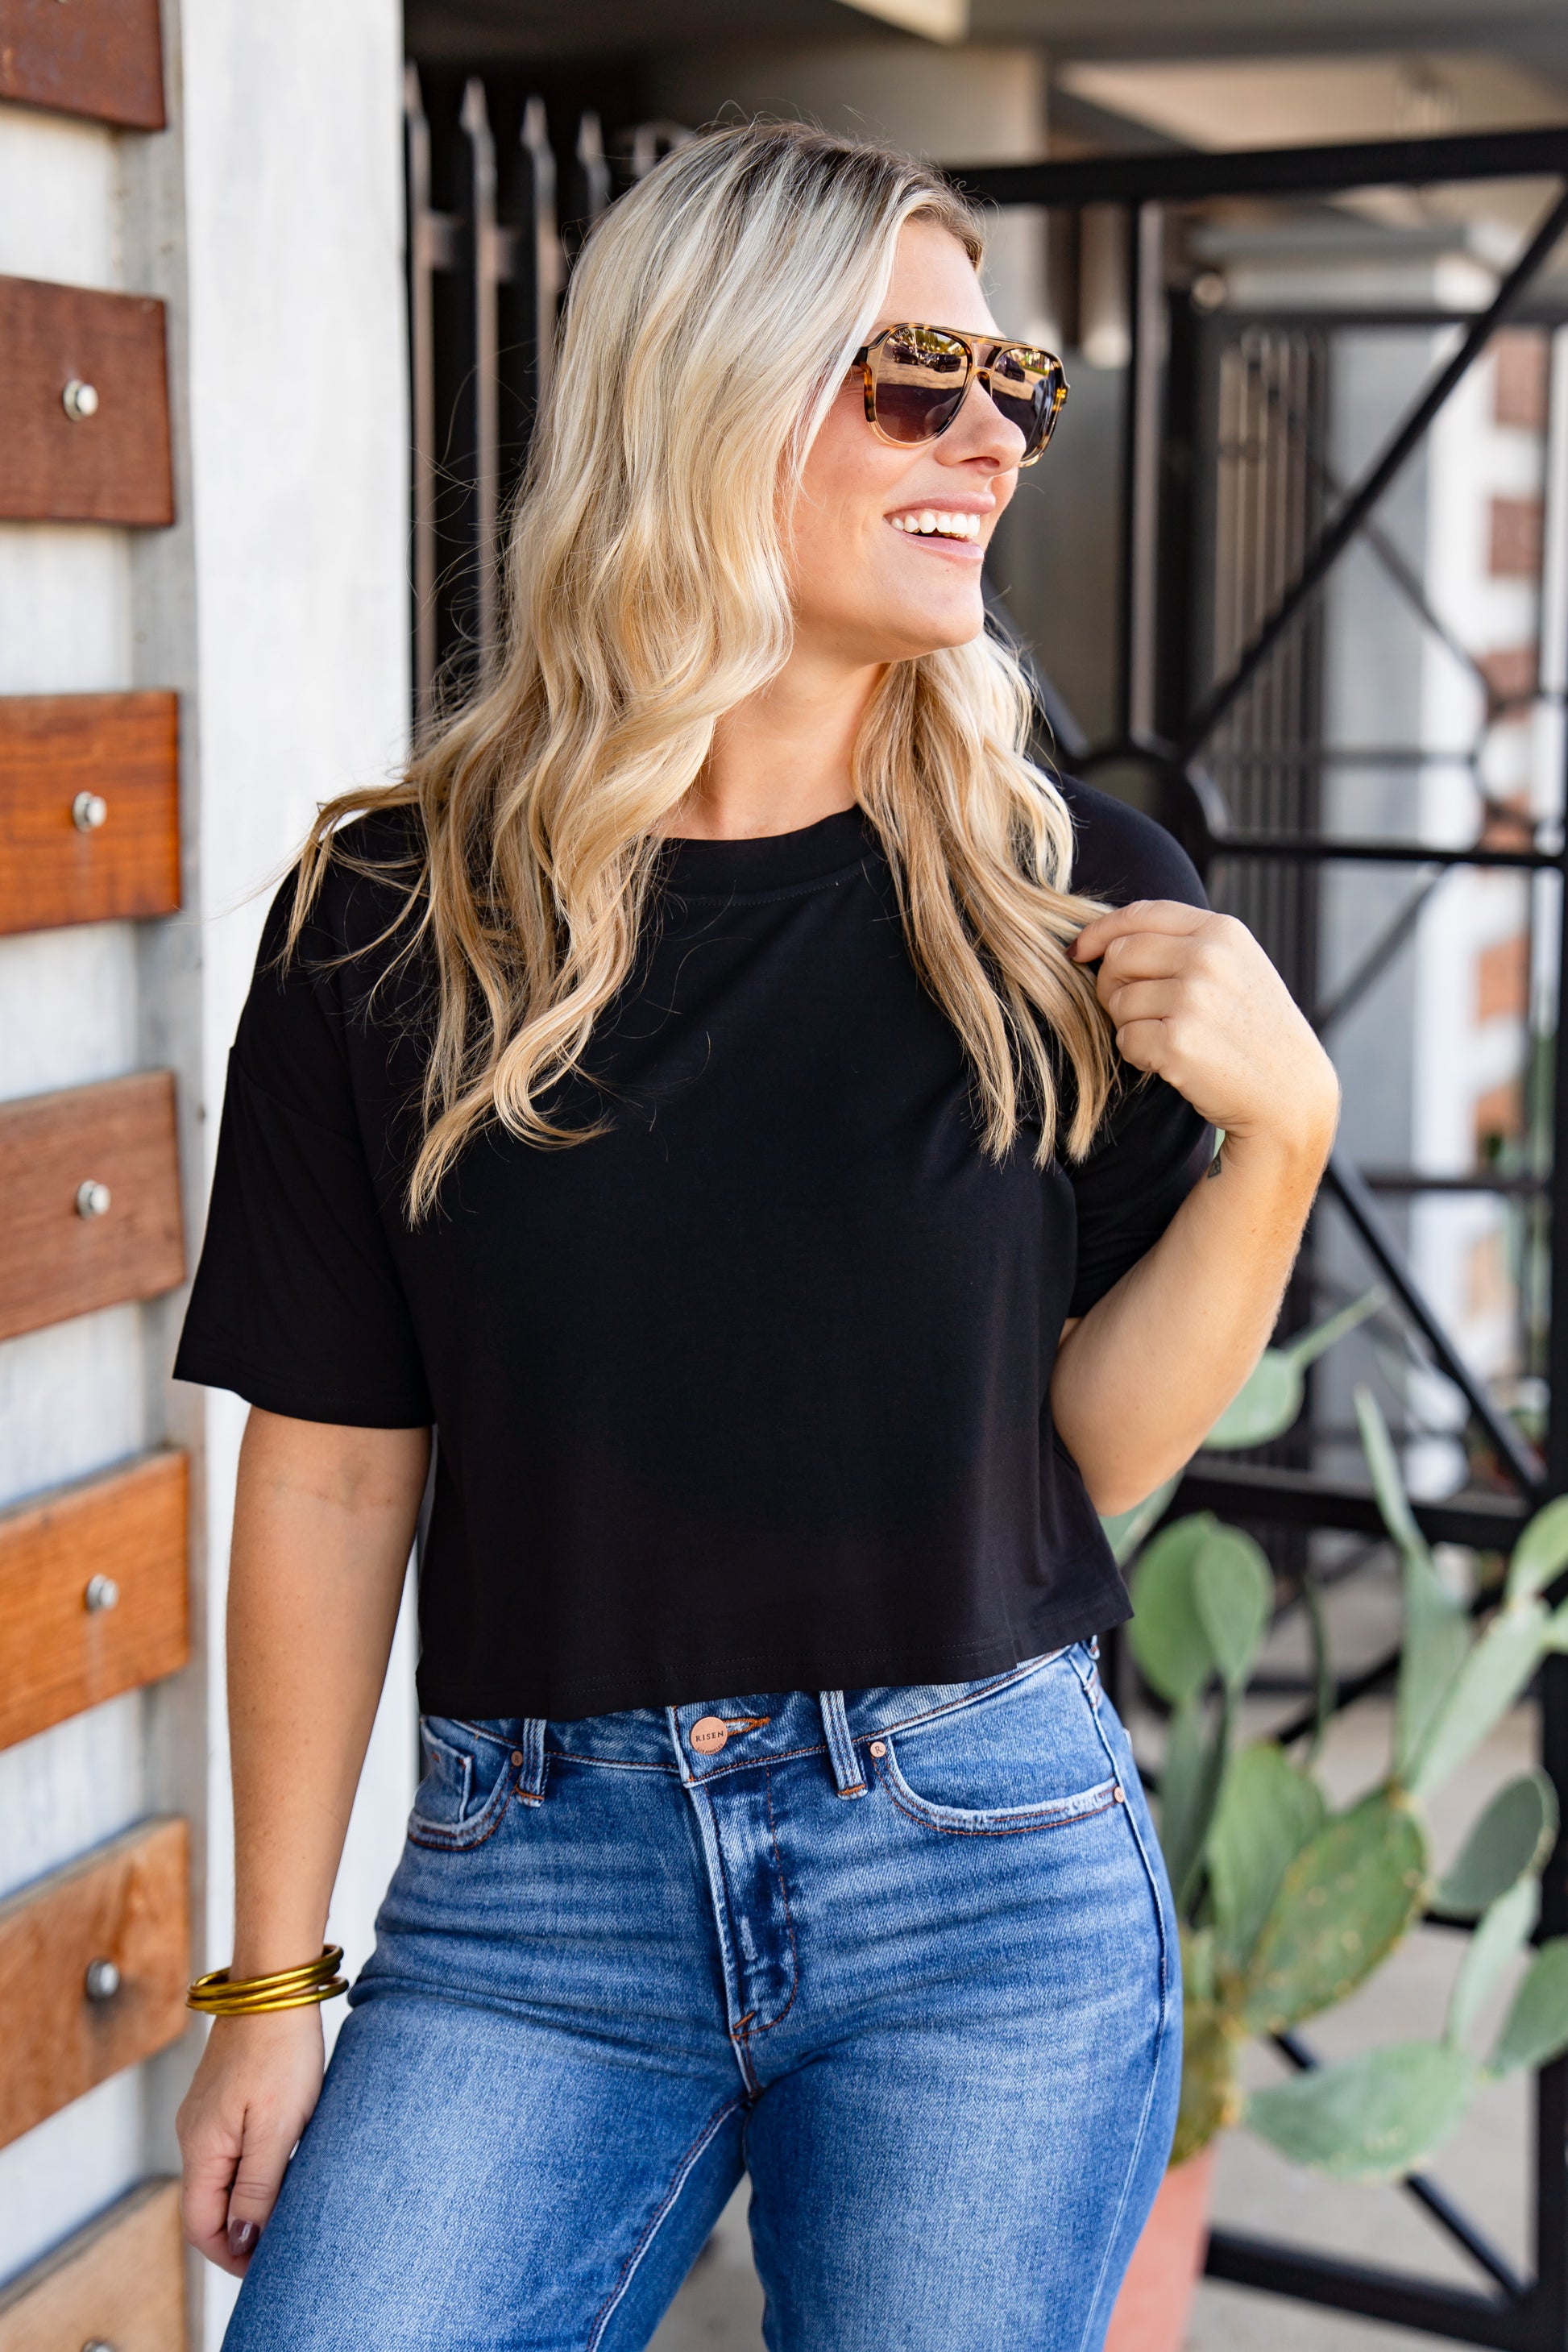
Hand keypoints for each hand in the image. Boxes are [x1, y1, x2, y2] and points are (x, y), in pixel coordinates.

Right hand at [176, 2007, 324, 2274]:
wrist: (274, 1984)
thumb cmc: (280, 2050)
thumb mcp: (278, 2126)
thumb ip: (259, 2185)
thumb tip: (241, 2237)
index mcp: (201, 2147)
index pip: (201, 2226)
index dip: (232, 2255)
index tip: (269, 2266)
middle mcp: (194, 2135)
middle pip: (208, 2206)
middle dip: (242, 2232)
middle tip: (285, 2241)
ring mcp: (206, 2114)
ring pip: (222, 2177)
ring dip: (250, 2200)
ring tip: (291, 2206)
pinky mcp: (224, 2097)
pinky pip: (231, 2150)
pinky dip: (253, 2169)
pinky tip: (285, 2164)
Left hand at [1072, 900, 1338, 1158]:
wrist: (1288, 1093)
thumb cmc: (1254, 1031)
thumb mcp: (1236, 968)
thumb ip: (1184, 945)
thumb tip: (1107, 939)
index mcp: (1221, 932)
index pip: (1140, 915)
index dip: (1100, 931)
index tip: (1079, 951)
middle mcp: (1207, 958)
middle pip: (1118, 956)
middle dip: (1111, 984)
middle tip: (1133, 1011)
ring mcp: (1193, 1000)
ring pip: (1118, 1001)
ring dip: (1129, 1025)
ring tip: (1167, 1038)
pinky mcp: (1178, 1043)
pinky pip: (1125, 1040)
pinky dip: (1137, 1055)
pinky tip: (1169, 1061)